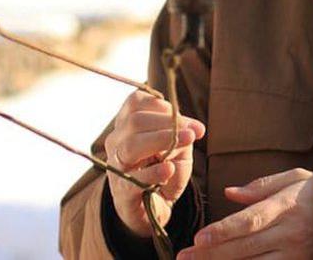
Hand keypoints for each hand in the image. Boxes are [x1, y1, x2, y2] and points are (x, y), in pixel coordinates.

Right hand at [104, 90, 205, 237]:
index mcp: (126, 124)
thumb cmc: (161, 168)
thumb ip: (184, 133)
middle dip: (167, 124)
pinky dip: (153, 173)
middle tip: (192, 133)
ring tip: (187, 141)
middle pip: (135, 122)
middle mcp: (116, 142)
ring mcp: (115, 166)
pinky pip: (133, 179)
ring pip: (131, 146)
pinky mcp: (121, 192)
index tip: (186, 120)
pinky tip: (169, 169)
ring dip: (161, 140)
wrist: (151, 209)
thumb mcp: (177, 146)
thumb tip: (197, 129)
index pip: (136, 103)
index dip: (163, 107)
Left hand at [176, 168, 312, 258]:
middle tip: (184, 256)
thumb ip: (260, 186)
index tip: (199, 238)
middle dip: (211, 254)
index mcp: (285, 207)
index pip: (250, 221)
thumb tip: (229, 193)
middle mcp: (289, 233)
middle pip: (245, 247)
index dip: (223, 231)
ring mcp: (295, 254)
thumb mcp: (292, 178)